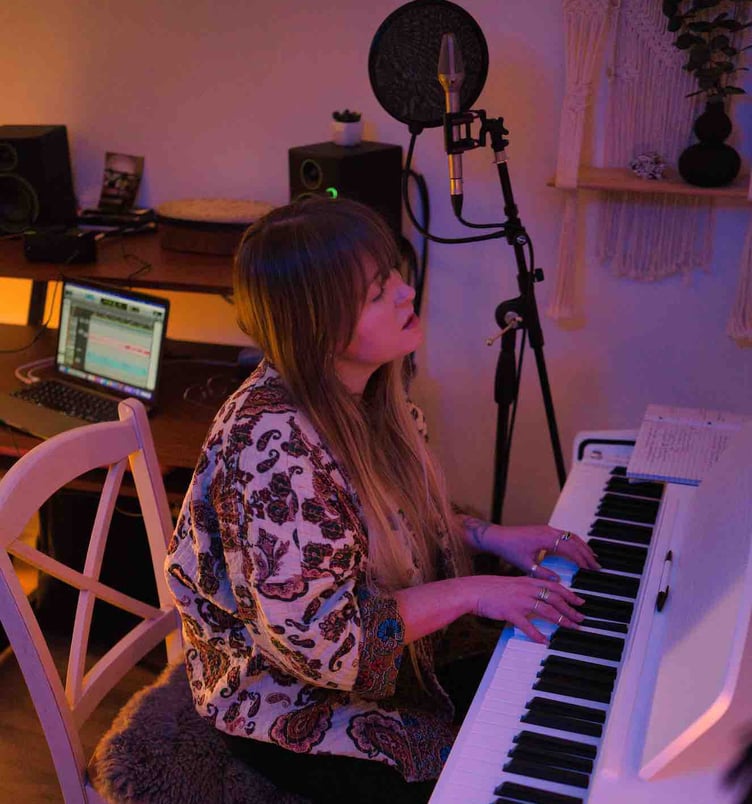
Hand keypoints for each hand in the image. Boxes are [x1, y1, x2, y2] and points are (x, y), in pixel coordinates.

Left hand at [463, 519, 599, 580]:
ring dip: (582, 546)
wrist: (497, 537)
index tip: (590, 569)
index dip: (581, 559)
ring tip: (592, 558)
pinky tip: (577, 551)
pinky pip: (564, 535)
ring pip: (570, 536)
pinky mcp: (544, 530)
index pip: (569, 548)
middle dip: (587, 553)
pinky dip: (574, 542)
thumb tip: (558, 580)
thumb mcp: (525, 565)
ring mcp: (547, 529)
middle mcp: (548, 531)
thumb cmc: (509, 549)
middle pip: (574, 541)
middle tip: (597, 566)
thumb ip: (542, 573)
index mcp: (545, 538)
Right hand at [469, 574, 585, 643]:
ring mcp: (519, 601)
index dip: (569, 594)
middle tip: (581, 618)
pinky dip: (537, 634)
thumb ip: (526, 588)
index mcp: (527, 581)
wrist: (473, 590)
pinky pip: (527, 625)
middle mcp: (526, 589)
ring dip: (561, 620)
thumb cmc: (490, 588)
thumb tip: (539, 595)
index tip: (580, 601)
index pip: (554, 586)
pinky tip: (545, 641)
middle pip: (554, 598)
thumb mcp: (512, 583)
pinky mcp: (510, 612)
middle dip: (570, 609)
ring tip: (571, 627)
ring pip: (546, 610)